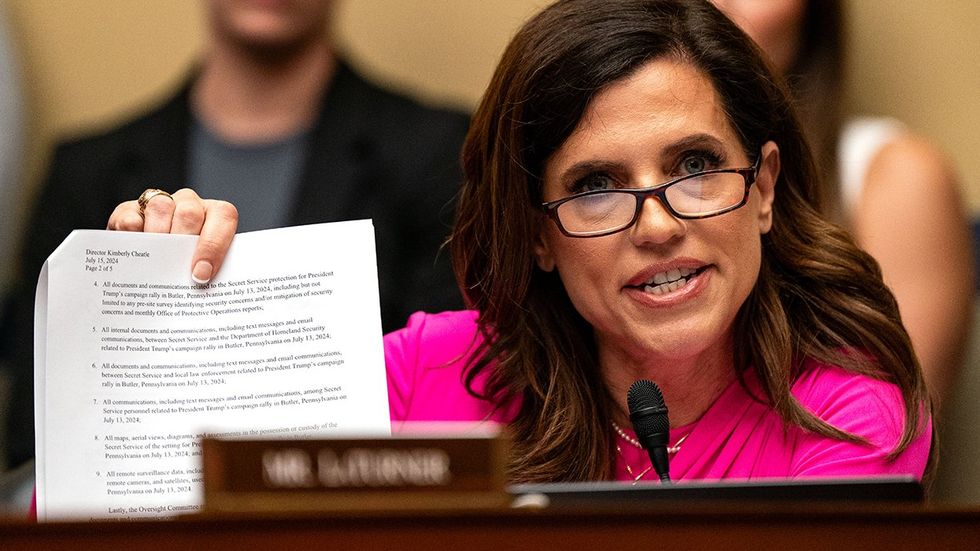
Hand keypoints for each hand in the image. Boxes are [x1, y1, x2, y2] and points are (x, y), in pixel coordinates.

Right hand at [107, 188, 237, 282]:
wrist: (150, 268)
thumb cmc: (186, 268)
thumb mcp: (202, 267)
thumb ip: (209, 271)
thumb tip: (206, 290)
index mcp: (215, 214)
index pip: (223, 217)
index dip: (214, 245)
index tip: (201, 275)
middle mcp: (189, 204)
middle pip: (190, 212)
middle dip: (184, 241)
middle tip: (176, 269)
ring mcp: (160, 204)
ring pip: (160, 207)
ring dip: (158, 235)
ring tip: (154, 262)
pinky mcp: (129, 211)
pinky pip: (130, 215)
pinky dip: (131, 232)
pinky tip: (132, 251)